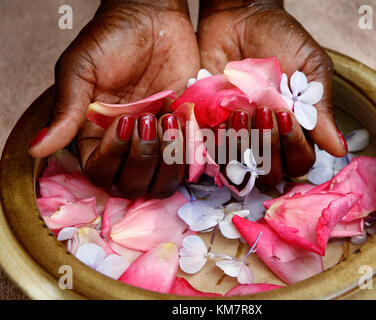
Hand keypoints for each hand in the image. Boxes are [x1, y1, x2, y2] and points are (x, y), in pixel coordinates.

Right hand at [29, 0, 198, 195]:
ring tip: (169, 119)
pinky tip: (186, 119)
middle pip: (133, 183)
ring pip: (162, 181)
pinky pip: (190, 161)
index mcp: (96, 135)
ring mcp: (157, 141)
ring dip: (167, 158)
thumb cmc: (112, 40)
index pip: (101, 171)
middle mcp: (128, 145)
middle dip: (142, 157)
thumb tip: (37, 149)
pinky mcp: (183, 132)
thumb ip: (66, 111)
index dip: (113, 156)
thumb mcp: (81, 70)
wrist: (154, 18)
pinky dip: (190, 149)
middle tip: (148, 119)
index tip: (124, 120)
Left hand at [198, 0, 347, 181]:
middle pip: (273, 170)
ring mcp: (239, 133)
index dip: (295, 147)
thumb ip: (321, 107)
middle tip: (265, 111)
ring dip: (244, 142)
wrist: (240, 16)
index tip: (287, 115)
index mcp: (296, 128)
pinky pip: (213, 147)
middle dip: (270, 146)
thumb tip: (338, 148)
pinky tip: (224, 112)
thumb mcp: (310, 66)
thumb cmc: (280, 38)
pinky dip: (219, 137)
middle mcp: (267, 137)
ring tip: (242, 108)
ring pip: (242, 163)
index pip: (300, 160)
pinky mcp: (213, 125)